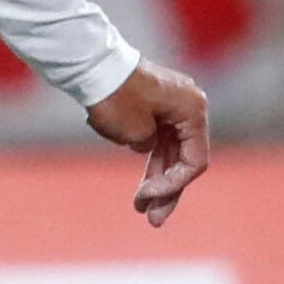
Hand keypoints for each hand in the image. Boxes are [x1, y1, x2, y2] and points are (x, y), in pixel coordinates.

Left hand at [85, 61, 212, 227]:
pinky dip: (148, 159)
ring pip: (169, 150)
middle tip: (152, 220)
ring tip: (139, 207)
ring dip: (156, 178)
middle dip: (166, 191)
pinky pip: (158, 138)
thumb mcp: (137, 134)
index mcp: (193, 111)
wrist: (89, 64)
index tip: (146, 197)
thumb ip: (152, 148)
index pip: (194, 161)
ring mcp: (172, 105)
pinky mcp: (155, 106)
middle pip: (183, 158)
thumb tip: (148, 146)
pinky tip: (136, 174)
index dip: (173, 185)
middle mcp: (188, 106)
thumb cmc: (115, 96)